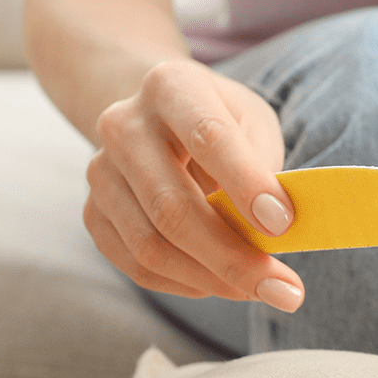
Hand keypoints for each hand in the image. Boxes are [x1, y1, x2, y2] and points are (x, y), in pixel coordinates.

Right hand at [82, 59, 305, 311]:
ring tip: (257, 289)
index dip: (246, 185)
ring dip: (211, 279)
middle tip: (283, 290)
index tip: (284, 226)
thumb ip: (263, 167)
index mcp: (171, 86)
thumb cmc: (220, 121)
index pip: (208, 138)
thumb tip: (276, 233)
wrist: (155, 118)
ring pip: (151, 245)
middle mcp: (123, 125)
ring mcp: (100, 172)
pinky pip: (137, 265)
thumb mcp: (251, 122)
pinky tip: (219, 282)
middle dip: (232, 257)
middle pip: (172, 206)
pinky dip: (185, 284)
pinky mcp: (93, 213)